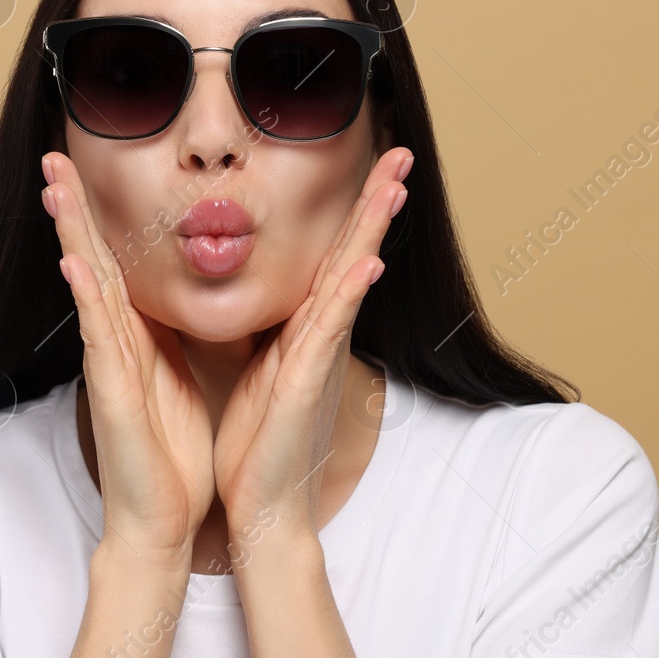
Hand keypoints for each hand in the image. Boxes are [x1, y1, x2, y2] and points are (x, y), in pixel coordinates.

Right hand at [42, 151, 216, 572]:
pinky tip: (75, 264)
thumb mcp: (182, 377)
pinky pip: (99, 337)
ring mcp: (108, 364)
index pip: (112, 263)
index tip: (84, 168)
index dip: (98, 216)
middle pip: (89, 260)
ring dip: (70, 235)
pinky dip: (86, 299)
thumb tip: (181, 301)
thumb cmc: (171, 455)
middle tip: (53, 155)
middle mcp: (114, 342)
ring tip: (54, 186)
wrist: (162, 520)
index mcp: (135, 337)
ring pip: (86, 285)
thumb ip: (173, 336)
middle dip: (71, 208)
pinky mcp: (112, 392)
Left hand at [211, 146, 412, 538]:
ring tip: (395, 185)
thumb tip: (267, 294)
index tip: (374, 160)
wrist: (257, 506)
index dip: (355, 208)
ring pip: (350, 279)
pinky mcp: (306, 383)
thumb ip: (269, 328)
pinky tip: (366, 264)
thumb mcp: (256, 366)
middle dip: (378, 201)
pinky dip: (347, 295)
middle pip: (355, 253)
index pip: (335, 254)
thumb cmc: (254, 442)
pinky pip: (328, 330)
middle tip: (403, 151)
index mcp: (303, 328)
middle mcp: (320, 335)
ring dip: (372, 231)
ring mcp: (319, 357)